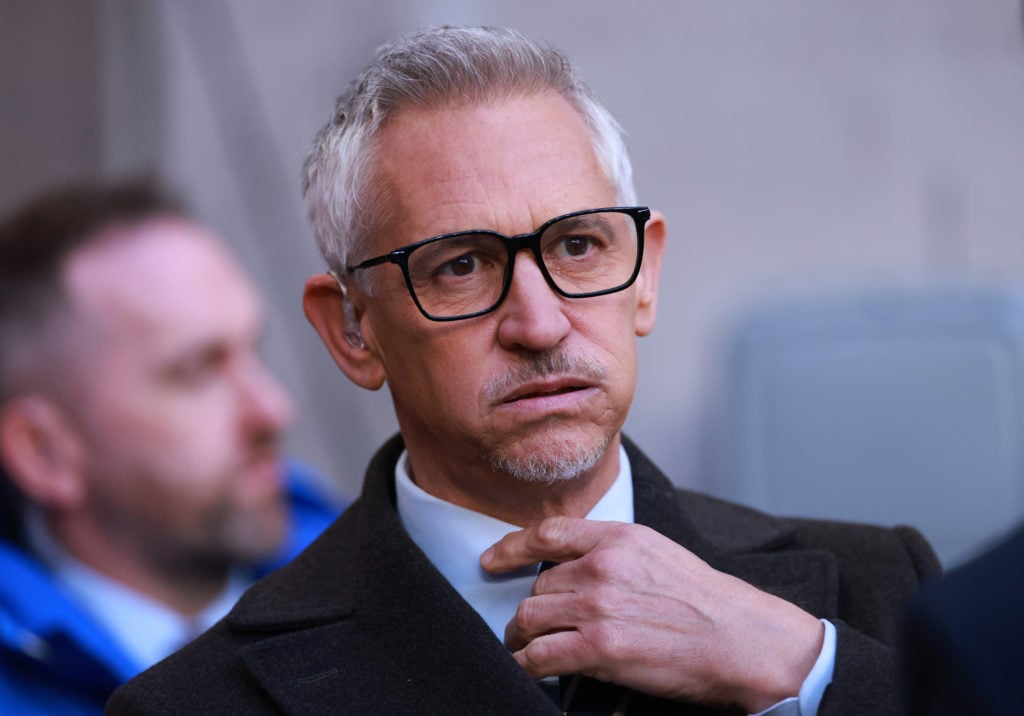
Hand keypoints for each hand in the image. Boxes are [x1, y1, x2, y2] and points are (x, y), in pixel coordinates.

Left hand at [480, 517, 823, 711]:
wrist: (740, 639)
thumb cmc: (706, 602)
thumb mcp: (659, 554)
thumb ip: (615, 553)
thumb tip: (575, 567)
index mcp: (619, 538)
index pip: (548, 532)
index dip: (511, 546)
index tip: (492, 560)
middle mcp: (602, 566)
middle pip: (539, 585)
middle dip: (533, 609)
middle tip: (531, 627)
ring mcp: (598, 606)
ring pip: (531, 618)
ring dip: (523, 637)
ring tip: (526, 648)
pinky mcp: (599, 647)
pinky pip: (540, 655)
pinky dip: (529, 664)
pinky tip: (532, 669)